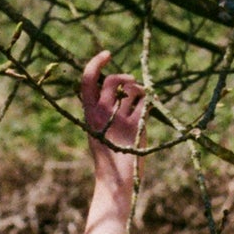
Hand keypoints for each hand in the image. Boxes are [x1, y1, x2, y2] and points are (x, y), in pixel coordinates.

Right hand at [80, 50, 145, 183]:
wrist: (114, 179)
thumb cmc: (107, 154)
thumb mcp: (95, 129)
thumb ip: (100, 109)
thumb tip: (115, 86)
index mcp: (88, 113)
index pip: (87, 79)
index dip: (96, 62)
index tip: (107, 54)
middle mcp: (102, 114)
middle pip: (114, 81)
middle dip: (125, 77)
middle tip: (132, 83)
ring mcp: (119, 120)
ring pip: (132, 90)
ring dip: (139, 90)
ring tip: (139, 99)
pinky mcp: (136, 127)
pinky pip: (144, 103)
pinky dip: (146, 103)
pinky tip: (144, 111)